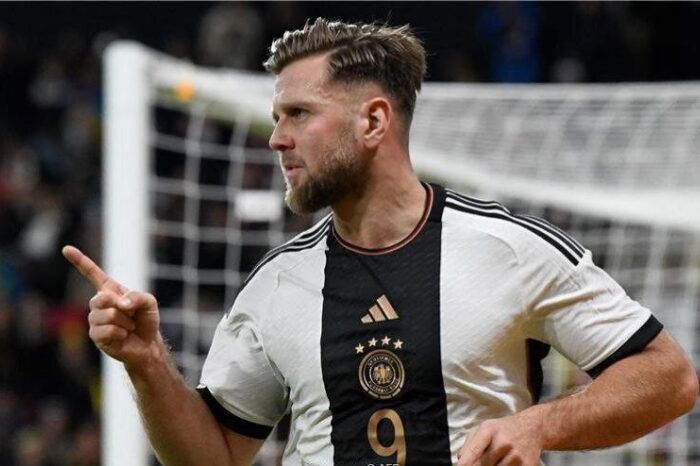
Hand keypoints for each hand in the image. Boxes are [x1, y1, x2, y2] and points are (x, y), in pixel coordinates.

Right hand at [62, 245, 160, 367]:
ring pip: (108, 316)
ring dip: (125, 321)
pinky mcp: (96, 336)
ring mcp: (95, 320)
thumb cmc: (145, 319)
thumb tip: (121, 304)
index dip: (80, 261)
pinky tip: (123, 335)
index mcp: (110, 290)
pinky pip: (108, 330)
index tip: (66, 249)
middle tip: (131, 312)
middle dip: (120, 305)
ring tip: (129, 326)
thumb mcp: (149, 302)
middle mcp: (98, 303)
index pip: (93, 273)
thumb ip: (137, 296)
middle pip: (101, 298)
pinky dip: (122, 332)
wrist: (147, 344)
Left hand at [457, 415, 542, 465]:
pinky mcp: (527, 465)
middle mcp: (503, 442)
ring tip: (499, 458)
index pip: (474, 450)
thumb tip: (461, 460)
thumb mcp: (483, 428)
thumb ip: (469, 444)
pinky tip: (508, 461)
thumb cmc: (502, 430)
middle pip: (483, 465)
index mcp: (489, 430)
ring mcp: (516, 455)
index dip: (466, 462)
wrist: (531, 428)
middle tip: (487, 458)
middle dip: (479, 465)